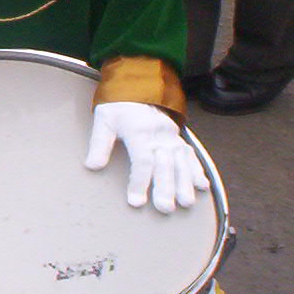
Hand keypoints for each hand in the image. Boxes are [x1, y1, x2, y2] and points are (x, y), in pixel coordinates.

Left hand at [85, 102, 208, 212]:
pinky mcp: (179, 138)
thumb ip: (99, 144)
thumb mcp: (104, 119)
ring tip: (186, 203)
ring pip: (181, 162)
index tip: (135, 202)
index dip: (139, 182)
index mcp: (139, 131)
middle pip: (164, 165)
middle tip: (164, 208)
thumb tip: (91, 166)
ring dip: (185, 184)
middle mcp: (158, 135)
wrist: (139, 85)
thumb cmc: (118, 105)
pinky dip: (197, 171)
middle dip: (165, 188)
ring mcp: (171, 137)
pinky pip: (191, 155)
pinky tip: (202, 186)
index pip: (142, 161)